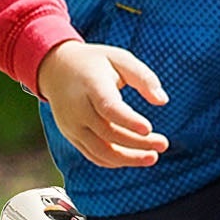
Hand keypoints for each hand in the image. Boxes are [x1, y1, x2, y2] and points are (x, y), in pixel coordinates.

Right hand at [35, 40, 169, 168]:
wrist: (56, 69)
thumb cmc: (95, 62)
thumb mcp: (120, 58)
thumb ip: (143, 77)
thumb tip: (163, 101)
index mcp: (90, 85)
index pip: (108, 107)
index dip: (128, 120)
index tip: (149, 129)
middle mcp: (78, 108)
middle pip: (108, 133)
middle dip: (137, 143)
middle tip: (163, 144)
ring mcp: (72, 125)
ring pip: (100, 151)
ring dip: (128, 158)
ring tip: (152, 157)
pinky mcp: (72, 136)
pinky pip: (93, 155)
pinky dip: (114, 161)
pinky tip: (134, 157)